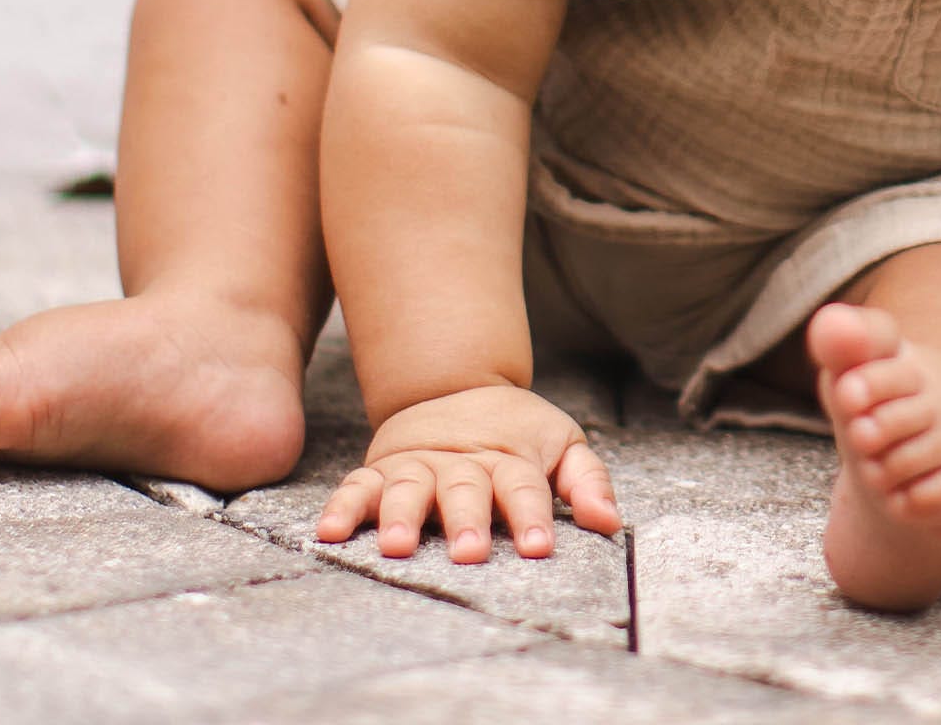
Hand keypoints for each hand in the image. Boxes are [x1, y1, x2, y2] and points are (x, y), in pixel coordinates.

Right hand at [315, 384, 620, 563]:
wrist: (457, 387)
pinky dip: (344, 506)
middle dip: (467, 522)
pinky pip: (359, 486)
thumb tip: (609, 522)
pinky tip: (331, 533)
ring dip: (404, 516)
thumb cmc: (516, 434)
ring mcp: (420, 466)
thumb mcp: (561, 444)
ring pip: (410, 489)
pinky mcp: (383, 470)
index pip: (525, 489)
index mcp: (509, 461)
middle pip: (466, 492)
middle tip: (469, 553)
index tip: (539, 549)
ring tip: (399, 546)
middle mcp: (462, 466)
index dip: (533, 517)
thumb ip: (586, 481)